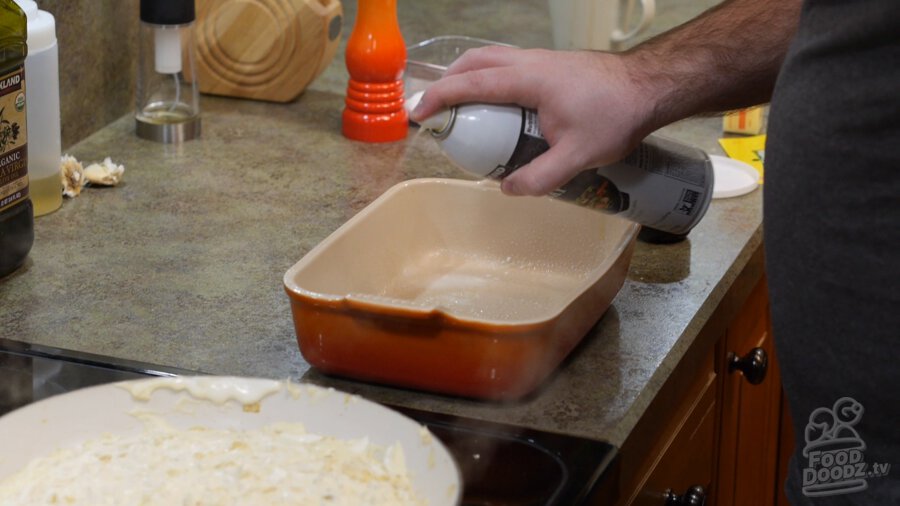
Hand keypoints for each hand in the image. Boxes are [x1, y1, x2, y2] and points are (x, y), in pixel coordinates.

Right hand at [409, 46, 656, 195]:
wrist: (649, 86)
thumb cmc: (616, 115)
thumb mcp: (579, 155)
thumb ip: (541, 176)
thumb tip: (508, 189)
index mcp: (528, 79)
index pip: (472, 84)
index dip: (440, 97)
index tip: (418, 112)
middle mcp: (530, 62)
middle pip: (475, 62)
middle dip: (447, 81)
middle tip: (434, 107)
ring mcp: (541, 59)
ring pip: (491, 57)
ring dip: (468, 75)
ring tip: (460, 103)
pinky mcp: (552, 64)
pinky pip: (508, 63)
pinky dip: (489, 76)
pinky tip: (498, 102)